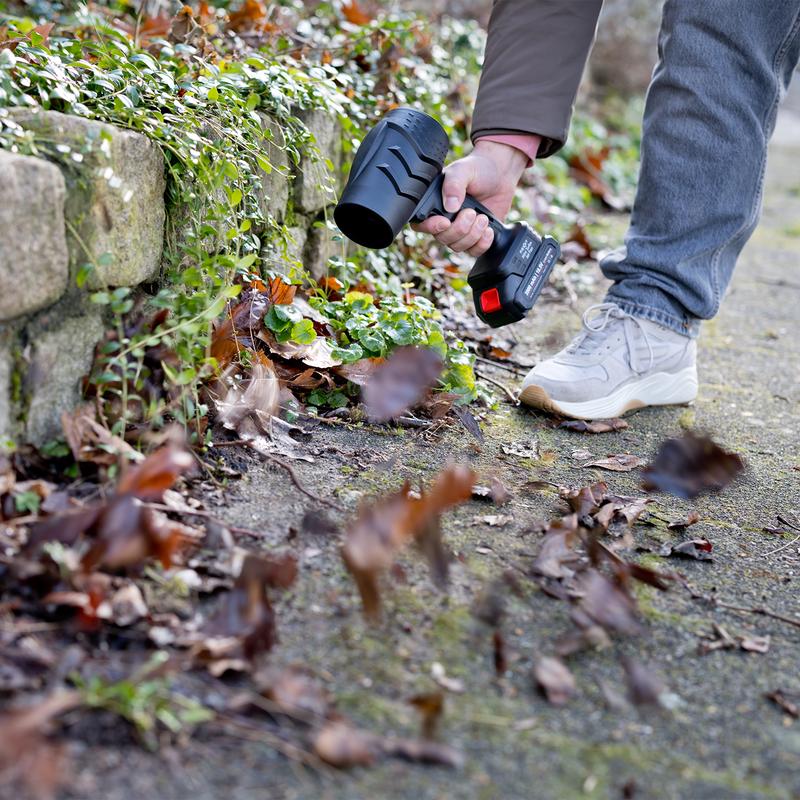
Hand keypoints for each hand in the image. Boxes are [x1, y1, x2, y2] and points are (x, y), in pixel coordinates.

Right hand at [412, 139, 532, 255]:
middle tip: (471, 212)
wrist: (500, 174)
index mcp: (435, 205)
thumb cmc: (478, 169)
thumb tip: (450, 206)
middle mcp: (445, 220)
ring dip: (473, 234)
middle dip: (459, 228)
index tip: (445, 221)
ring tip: (482, 217)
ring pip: (458, 247)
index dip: (431, 227)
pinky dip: (482, 243)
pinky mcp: (476, 237)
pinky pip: (474, 251)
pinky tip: (488, 229)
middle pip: (443, 239)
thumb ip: (453, 185)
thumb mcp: (462, 170)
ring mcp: (461, 231)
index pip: (421, 225)